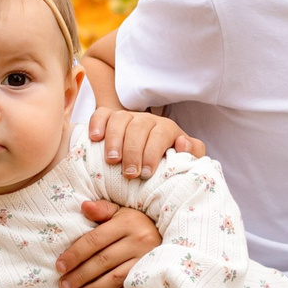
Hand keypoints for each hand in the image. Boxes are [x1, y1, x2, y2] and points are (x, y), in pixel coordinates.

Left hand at [59, 204, 162, 287]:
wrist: (168, 237)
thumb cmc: (137, 224)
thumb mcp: (121, 212)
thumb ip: (102, 210)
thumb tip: (83, 207)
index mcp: (127, 223)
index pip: (94, 240)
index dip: (74, 254)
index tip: (60, 266)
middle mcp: (139, 241)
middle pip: (102, 261)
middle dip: (80, 276)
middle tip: (64, 286)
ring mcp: (147, 260)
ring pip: (115, 278)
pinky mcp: (153, 275)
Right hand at [89, 108, 203, 178]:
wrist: (150, 154)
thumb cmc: (167, 161)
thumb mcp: (186, 159)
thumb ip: (193, 153)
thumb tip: (182, 142)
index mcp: (166, 128)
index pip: (161, 134)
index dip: (153, 152)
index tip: (147, 173)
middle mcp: (147, 119)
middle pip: (139, 127)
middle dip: (133, 151)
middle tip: (129, 173)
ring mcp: (127, 117)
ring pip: (120, 119)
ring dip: (114, 139)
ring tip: (112, 160)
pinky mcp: (109, 118)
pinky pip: (101, 114)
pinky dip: (97, 123)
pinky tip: (95, 139)